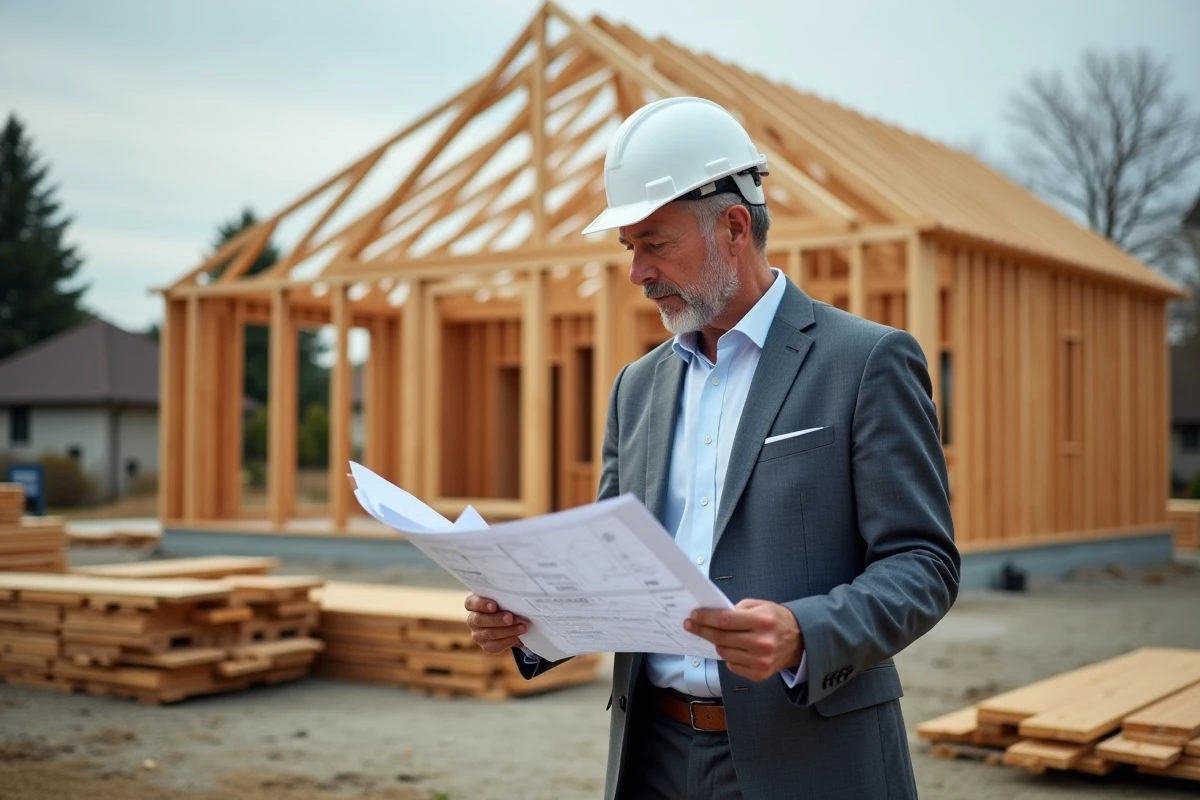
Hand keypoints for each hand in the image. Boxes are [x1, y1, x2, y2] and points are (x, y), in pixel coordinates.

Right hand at [464, 594, 529, 653]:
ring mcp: (477, 634)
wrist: (510, 621)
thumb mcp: (504, 599)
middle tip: (511, 618)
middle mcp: (472, 619)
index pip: (471, 603)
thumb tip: (518, 603)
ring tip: (522, 627)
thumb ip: (505, 600)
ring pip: (489, 633)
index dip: (481, 604)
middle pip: (479, 620)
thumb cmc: (505, 605)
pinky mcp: (485, 645)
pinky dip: (507, 641)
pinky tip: (517, 637)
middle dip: (497, 619)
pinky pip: (494, 646)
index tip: (494, 606)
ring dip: (507, 631)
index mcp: (473, 604)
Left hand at [685, 598, 803, 681]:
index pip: (725, 621)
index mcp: (762, 621)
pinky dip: (728, 656)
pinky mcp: (760, 674)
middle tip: (691, 625)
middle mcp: (762, 643)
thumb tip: (713, 615)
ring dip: (717, 643)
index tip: (693, 616)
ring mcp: (761, 661)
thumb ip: (738, 609)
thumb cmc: (777, 620)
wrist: (800, 642)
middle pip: (722, 638)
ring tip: (717, 636)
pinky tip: (733, 648)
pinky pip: (732, 665)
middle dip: (702, 630)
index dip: (706, 618)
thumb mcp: (761, 605)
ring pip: (724, 652)